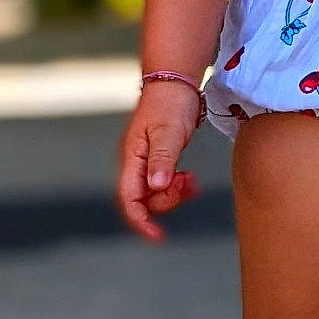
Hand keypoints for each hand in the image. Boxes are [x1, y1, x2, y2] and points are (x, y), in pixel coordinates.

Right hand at [115, 86, 201, 242]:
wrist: (175, 83)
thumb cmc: (171, 103)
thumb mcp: (169, 131)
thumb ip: (162, 159)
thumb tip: (156, 187)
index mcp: (131, 158)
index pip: (128, 198)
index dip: (140, 221)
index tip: (157, 236)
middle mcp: (134, 163)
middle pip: (144, 200)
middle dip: (166, 201)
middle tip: (187, 183)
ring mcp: (145, 162)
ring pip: (155, 194)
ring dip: (173, 194)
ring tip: (190, 178)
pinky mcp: (157, 159)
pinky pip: (163, 183)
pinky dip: (177, 186)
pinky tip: (189, 179)